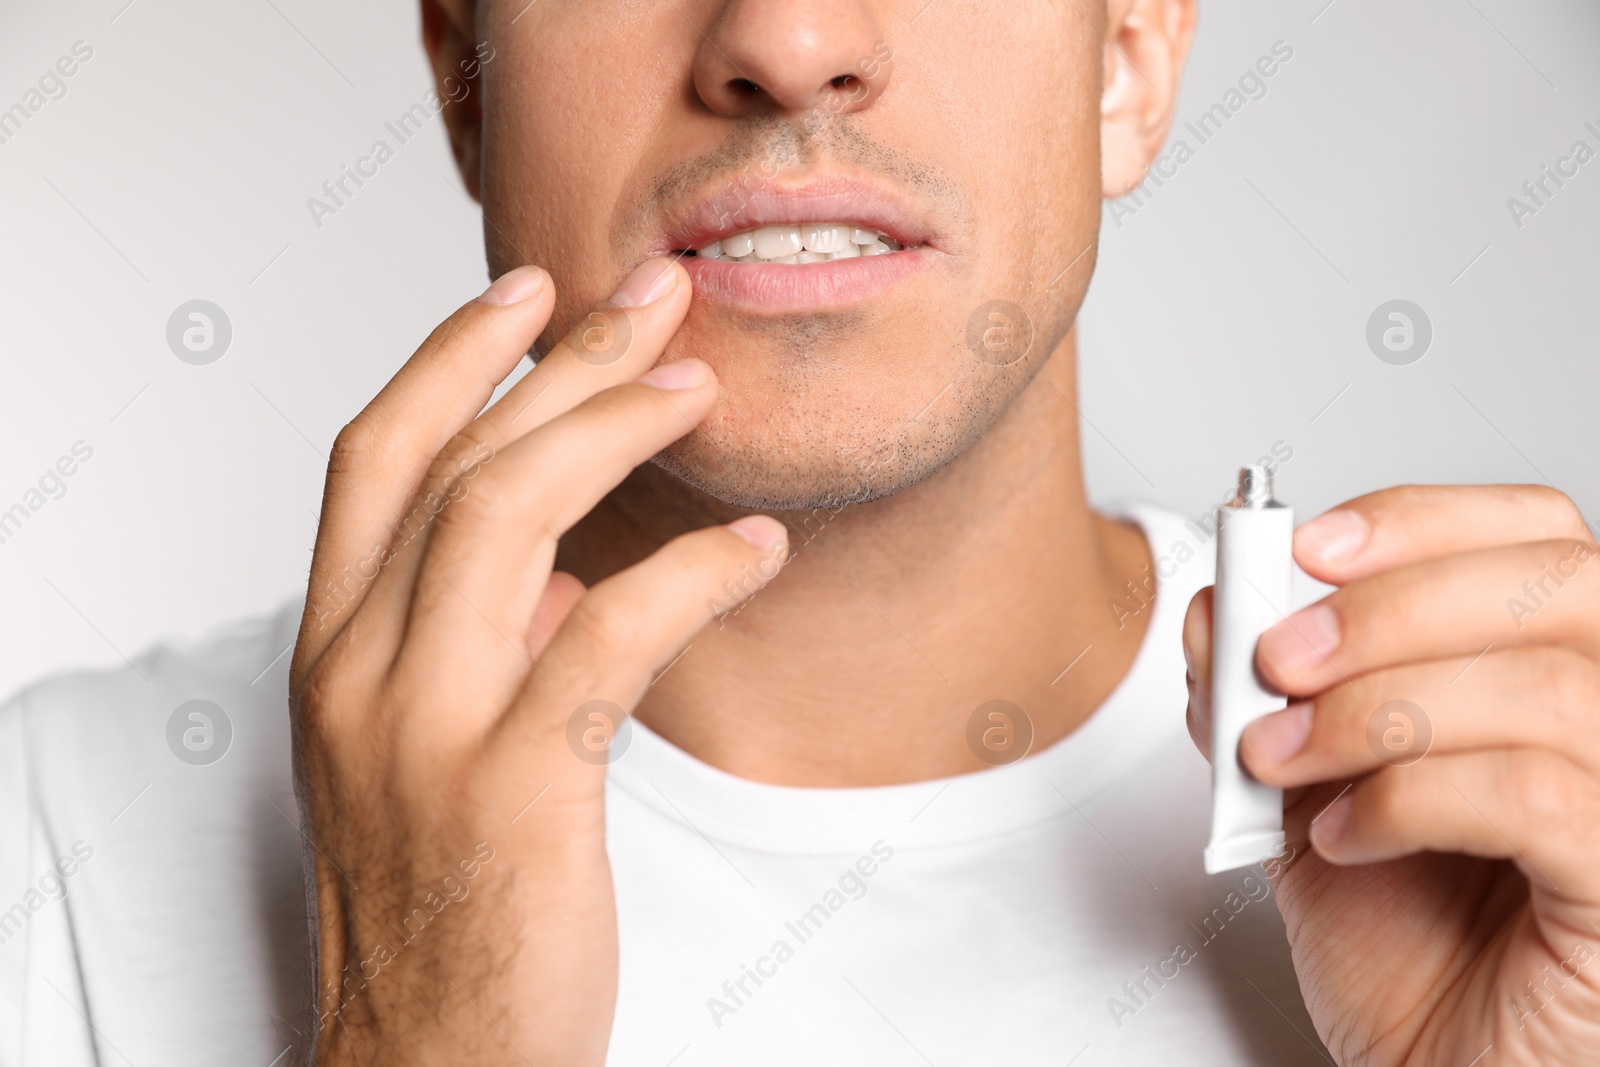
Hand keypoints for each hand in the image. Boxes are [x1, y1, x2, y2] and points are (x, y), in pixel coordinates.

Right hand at [288, 259, 788, 1064]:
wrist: (430, 1061)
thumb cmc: (443, 900)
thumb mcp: (421, 751)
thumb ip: (476, 648)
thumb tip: (566, 570)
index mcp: (333, 653)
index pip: (375, 459)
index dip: (449, 356)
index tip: (528, 292)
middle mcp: (361, 673)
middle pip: (455, 462)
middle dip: (560, 361)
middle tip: (655, 299)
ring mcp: (427, 729)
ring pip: (505, 518)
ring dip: (614, 430)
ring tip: (702, 387)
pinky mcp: (512, 791)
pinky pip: (607, 637)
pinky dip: (689, 574)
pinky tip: (754, 547)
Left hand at [1185, 485, 1599, 1065]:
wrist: (1426, 1066)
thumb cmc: (1396, 937)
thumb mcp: (1302, 785)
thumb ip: (1261, 692)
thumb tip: (1213, 604)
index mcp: (1556, 668)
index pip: (1537, 536)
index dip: (1423, 522)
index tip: (1305, 550)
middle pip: (1556, 586)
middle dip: (1390, 610)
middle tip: (1277, 663)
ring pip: (1544, 688)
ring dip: (1375, 712)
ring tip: (1282, 761)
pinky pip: (1541, 797)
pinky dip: (1411, 798)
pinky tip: (1343, 835)